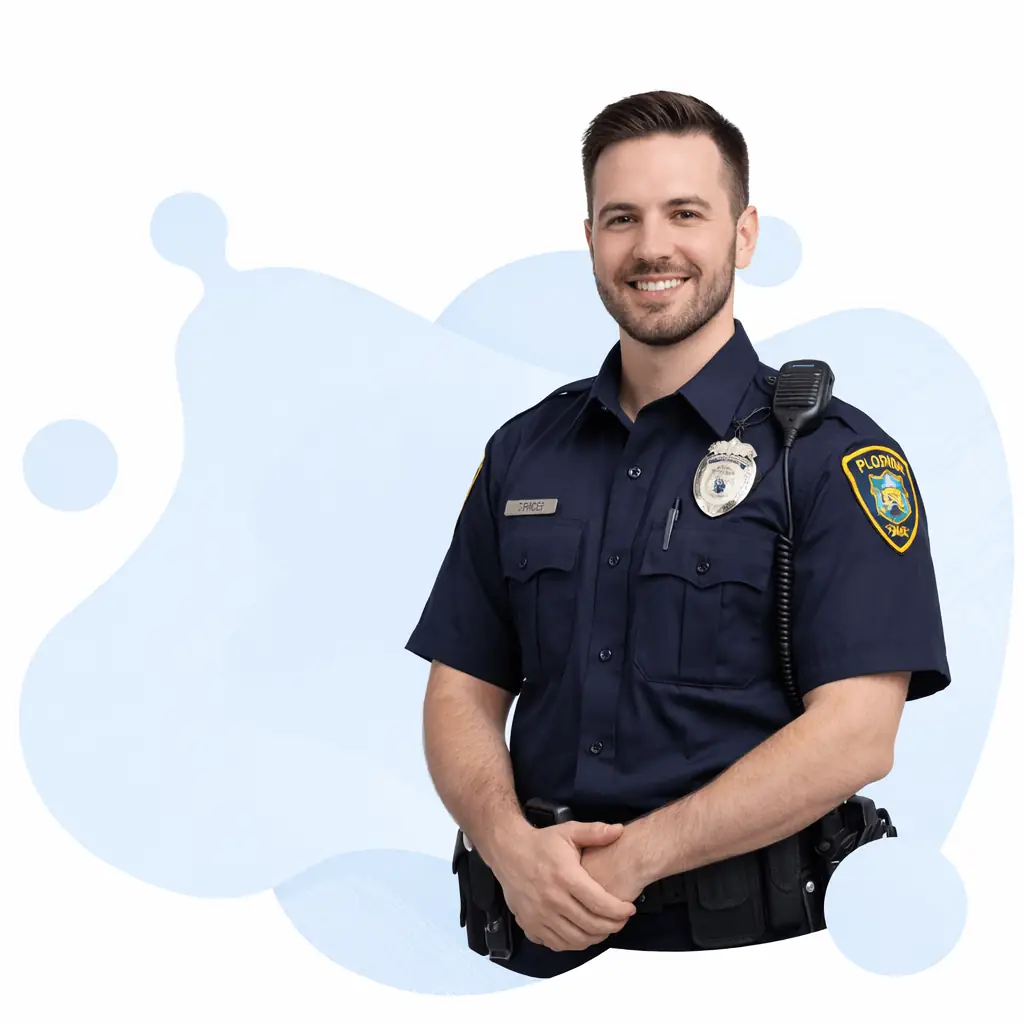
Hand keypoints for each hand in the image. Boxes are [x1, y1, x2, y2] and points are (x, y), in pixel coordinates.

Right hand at [489, 820, 636, 951]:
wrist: (508, 851)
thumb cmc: (540, 843)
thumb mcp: (569, 831)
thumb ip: (595, 832)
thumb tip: (619, 830)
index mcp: (565, 877)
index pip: (599, 903)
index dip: (619, 911)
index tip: (629, 909)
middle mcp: (552, 899)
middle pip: (591, 925)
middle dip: (612, 926)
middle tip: (621, 921)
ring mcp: (539, 915)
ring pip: (576, 939)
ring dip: (595, 937)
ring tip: (605, 927)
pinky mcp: (530, 925)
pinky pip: (557, 944)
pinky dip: (574, 943)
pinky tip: (582, 933)